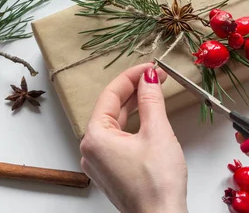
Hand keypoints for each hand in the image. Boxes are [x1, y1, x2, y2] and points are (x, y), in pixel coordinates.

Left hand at [80, 63, 187, 212]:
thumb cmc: (156, 183)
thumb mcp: (157, 131)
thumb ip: (151, 99)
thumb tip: (149, 78)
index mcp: (95, 136)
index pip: (110, 94)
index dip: (132, 76)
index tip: (150, 66)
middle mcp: (91, 149)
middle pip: (111, 108)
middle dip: (134, 90)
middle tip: (156, 76)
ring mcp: (100, 162)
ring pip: (116, 123)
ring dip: (135, 106)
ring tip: (154, 91)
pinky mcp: (112, 171)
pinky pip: (119, 138)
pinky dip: (134, 124)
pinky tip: (148, 117)